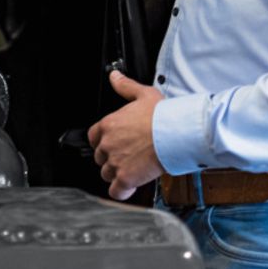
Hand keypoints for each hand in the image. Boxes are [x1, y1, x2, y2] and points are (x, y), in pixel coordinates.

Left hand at [87, 69, 163, 200]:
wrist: (174, 133)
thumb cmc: (161, 114)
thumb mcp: (143, 94)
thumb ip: (125, 86)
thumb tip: (114, 76)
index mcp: (109, 124)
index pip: (93, 137)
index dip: (103, 141)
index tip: (114, 142)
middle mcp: (108, 144)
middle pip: (99, 157)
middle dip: (110, 157)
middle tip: (127, 155)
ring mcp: (116, 162)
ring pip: (106, 174)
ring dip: (116, 174)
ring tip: (131, 169)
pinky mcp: (126, 178)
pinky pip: (115, 191)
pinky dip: (121, 191)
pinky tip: (129, 187)